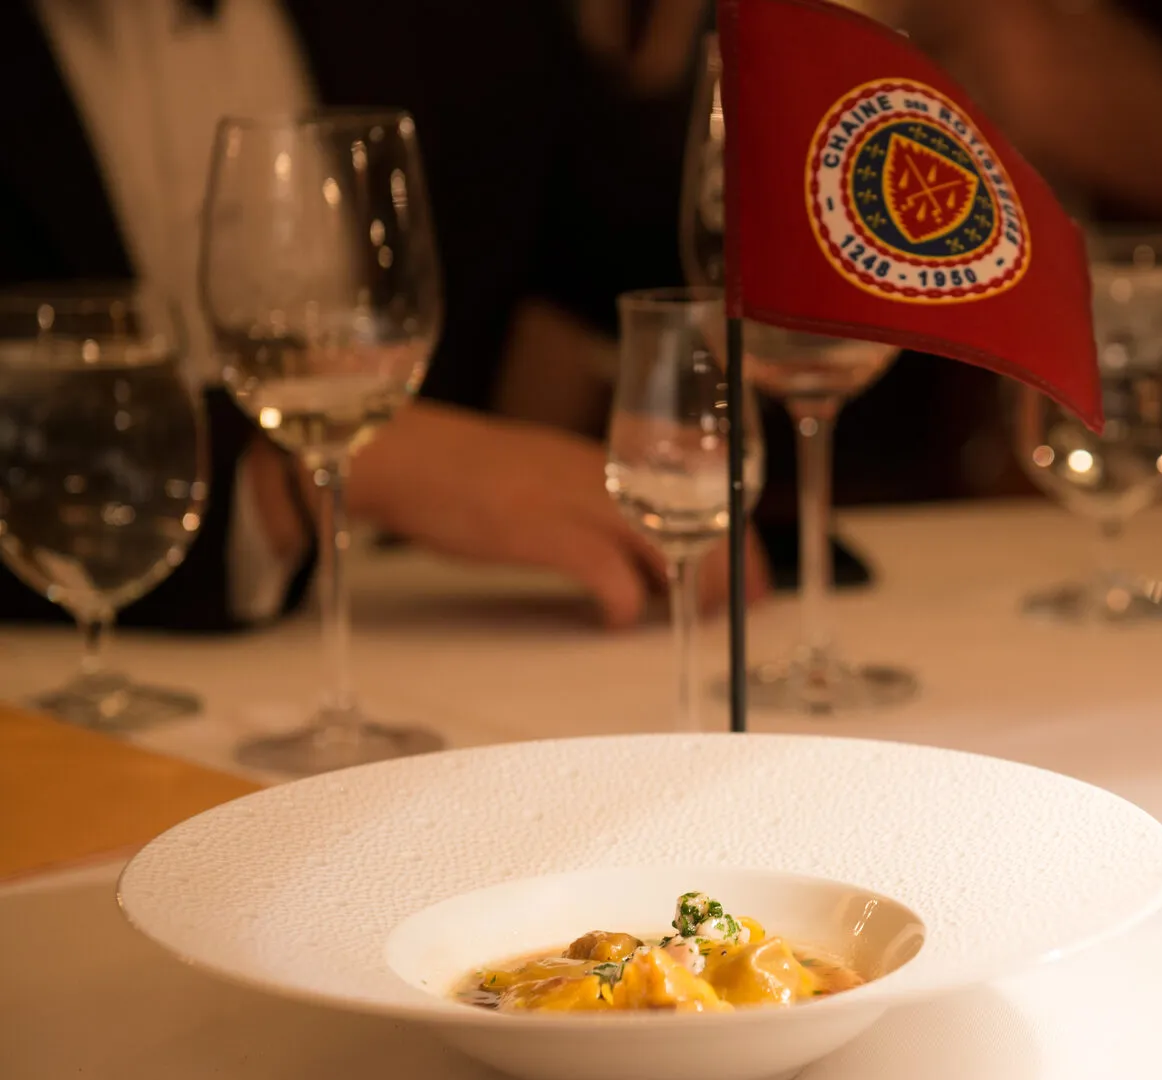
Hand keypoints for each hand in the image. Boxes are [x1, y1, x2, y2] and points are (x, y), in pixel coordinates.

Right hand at [346, 401, 768, 625]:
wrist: (400, 452)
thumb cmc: (464, 470)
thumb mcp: (545, 474)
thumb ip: (593, 502)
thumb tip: (633, 547)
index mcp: (605, 459)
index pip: (696, 492)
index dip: (732, 534)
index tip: (749, 571)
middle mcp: (600, 473)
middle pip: (693, 518)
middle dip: (727, 567)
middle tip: (741, 606)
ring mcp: (571, 498)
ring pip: (663, 542)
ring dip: (688, 586)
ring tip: (692, 615)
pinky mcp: (538, 530)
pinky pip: (605, 572)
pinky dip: (623, 603)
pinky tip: (615, 619)